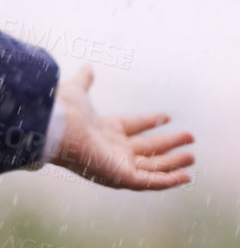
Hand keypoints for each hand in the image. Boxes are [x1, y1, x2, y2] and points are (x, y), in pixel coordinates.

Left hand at [53, 65, 194, 189]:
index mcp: (104, 129)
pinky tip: (185, 176)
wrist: (55, 126)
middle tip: (189, 137)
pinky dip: (169, 180)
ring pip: (153, 165)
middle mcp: (112, 148)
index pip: (133, 125)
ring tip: (192, 156)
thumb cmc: (63, 109)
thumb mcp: (77, 90)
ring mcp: (118, 164)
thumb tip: (87, 66)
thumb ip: (84, 80)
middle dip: (169, 143)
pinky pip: (151, 181)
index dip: (149, 121)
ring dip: (173, 162)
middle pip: (147, 147)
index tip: (167, 116)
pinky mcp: (122, 177)